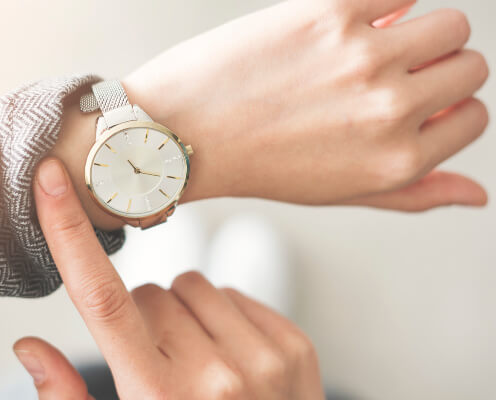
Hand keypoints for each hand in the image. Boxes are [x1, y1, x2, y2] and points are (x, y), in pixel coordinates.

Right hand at [16, 157, 324, 398]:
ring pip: (190, 285)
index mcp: (157, 396)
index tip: (51, 180)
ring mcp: (262, 357)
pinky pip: (234, 293)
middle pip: (147, 291)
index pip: (101, 298)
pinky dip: (221, 317)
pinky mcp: (293, 345)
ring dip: (182, 312)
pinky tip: (227, 357)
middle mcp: (213, 373)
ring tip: (193, 361)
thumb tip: (26, 347)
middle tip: (154, 363)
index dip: (69, 232)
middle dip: (140, 318)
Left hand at [123, 0, 488, 211]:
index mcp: (398, 161)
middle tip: (393, 74)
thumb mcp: (340, 192)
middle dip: (440, 69)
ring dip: (423, 31)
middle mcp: (390, 111)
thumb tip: (479, 195)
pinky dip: (387, 1)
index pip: (473, 117)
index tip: (414, 102)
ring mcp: (363, 57)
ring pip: (450, 22)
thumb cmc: (259, 164)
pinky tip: (354, 18)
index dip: (446, 108)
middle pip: (470, 65)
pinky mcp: (329, 12)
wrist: (183, 132)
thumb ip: (414, 193)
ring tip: (377, 45)